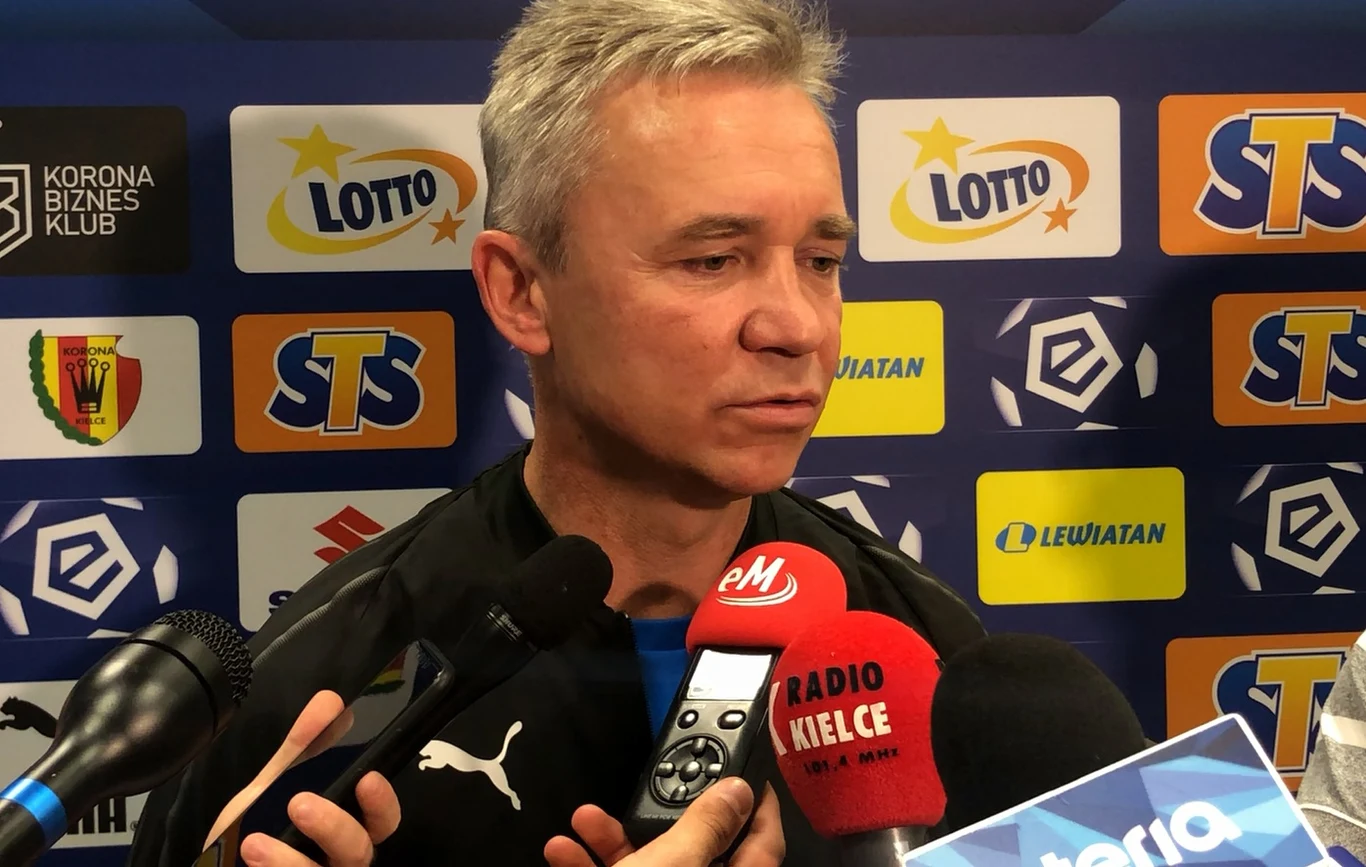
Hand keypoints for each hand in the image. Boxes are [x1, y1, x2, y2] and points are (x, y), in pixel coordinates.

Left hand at [199, 690, 399, 865]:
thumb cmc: (255, 828)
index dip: (382, 803)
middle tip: (300, 803)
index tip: (368, 778)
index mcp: (346, 828)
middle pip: (360, 852)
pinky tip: (248, 856)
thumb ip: (302, 747)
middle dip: (335, 827)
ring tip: (255, 842)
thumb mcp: (273, 785)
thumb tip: (331, 701)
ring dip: (290, 859)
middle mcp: (338, 862)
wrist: (218, 863)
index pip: (382, 821)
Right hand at [543, 779, 784, 866]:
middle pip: (700, 855)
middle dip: (665, 819)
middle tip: (651, 792)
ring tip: (587, 818)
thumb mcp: (672, 866)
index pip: (766, 847)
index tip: (748, 774)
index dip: (759, 807)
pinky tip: (563, 851)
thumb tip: (740, 792)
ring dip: (616, 842)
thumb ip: (706, 826)